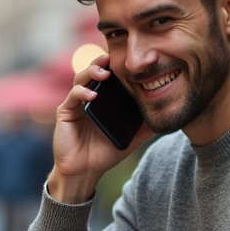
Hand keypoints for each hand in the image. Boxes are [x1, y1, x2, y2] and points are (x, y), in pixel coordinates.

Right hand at [48, 54, 152, 203]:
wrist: (85, 171)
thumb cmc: (104, 154)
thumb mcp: (130, 139)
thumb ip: (144, 128)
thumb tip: (164, 117)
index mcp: (103, 101)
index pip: (108, 77)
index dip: (115, 67)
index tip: (128, 61)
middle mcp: (88, 98)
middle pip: (93, 72)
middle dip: (101, 62)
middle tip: (111, 59)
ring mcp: (76, 104)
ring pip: (81, 79)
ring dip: (91, 72)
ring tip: (104, 73)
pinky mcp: (65, 112)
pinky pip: (72, 97)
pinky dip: (82, 93)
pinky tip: (92, 95)